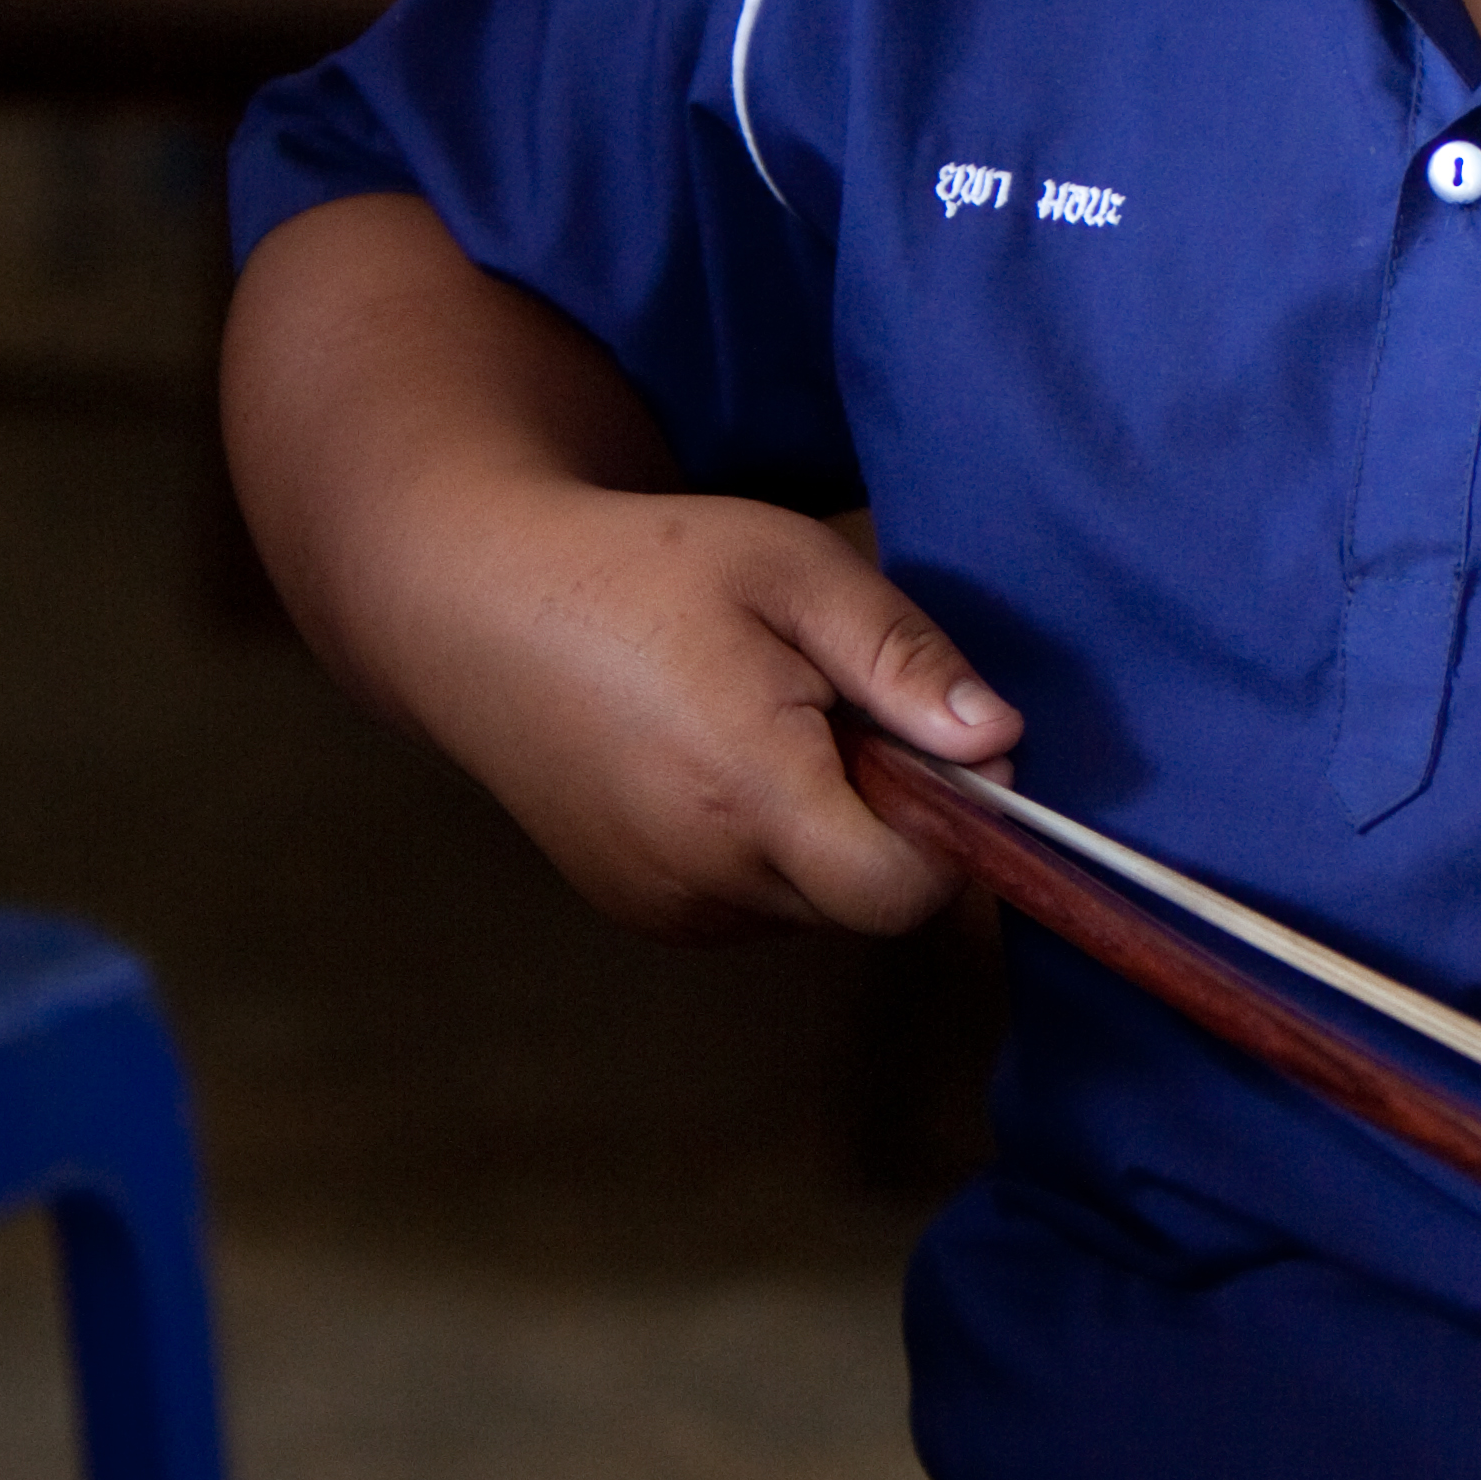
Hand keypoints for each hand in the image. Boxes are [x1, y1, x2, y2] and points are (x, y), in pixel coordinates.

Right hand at [388, 475, 1019, 941]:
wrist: (478, 607)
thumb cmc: (643, 568)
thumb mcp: (794, 569)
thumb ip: (904, 659)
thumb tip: (1001, 742)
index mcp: (748, 790)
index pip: (906, 890)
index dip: (953, 830)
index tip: (940, 747)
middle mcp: (704, 875)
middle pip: (868, 900)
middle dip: (891, 821)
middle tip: (838, 712)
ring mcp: (665, 905)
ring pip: (815, 904)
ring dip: (830, 835)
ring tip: (767, 726)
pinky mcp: (643, 911)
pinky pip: (756, 905)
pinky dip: (771, 850)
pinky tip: (721, 761)